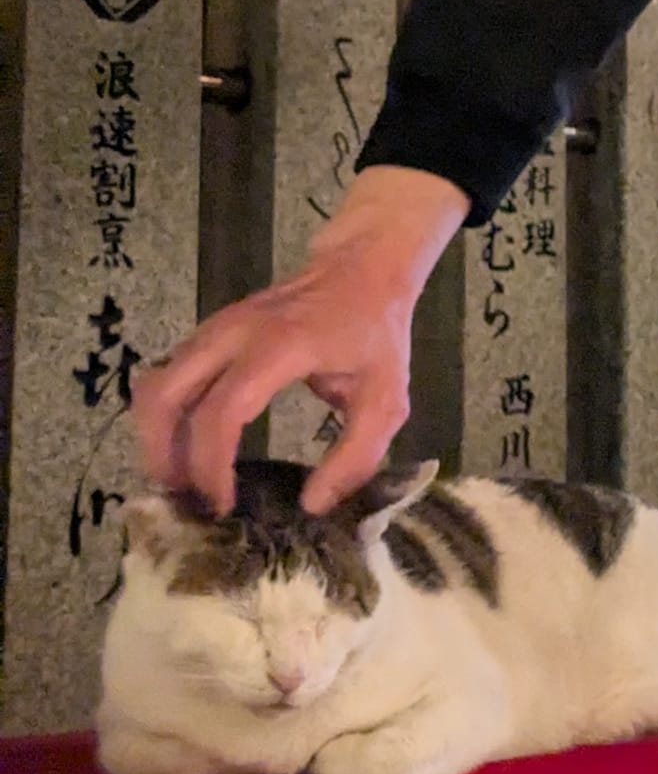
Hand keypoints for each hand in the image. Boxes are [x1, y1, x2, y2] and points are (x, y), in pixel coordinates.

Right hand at [134, 168, 468, 515]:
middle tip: (186, 500)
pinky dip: (165, 418)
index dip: (211, 463)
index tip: (222, 504)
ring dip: (157, 438)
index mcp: (280, 347)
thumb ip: (356, 456)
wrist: (361, 268)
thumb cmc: (375, 334)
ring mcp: (213, 328)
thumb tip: (311, 505)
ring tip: (181, 482)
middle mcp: (233, 333)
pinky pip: (167, 377)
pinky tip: (186, 449)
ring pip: (155, 386)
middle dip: (165, 456)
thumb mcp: (386, 400)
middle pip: (166, 396)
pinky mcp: (206, 332)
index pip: (224, 410)